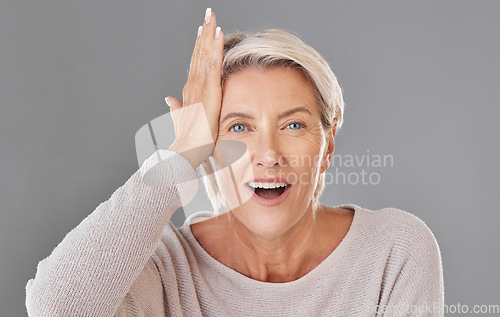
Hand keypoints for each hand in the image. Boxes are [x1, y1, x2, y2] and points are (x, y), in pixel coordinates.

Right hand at [166, 8, 223, 168]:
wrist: (187, 148)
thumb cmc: (189, 138)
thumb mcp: (183, 119)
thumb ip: (176, 107)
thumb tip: (168, 99)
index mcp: (190, 91)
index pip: (195, 63)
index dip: (199, 45)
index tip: (202, 30)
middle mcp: (192, 84)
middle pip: (199, 52)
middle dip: (204, 31)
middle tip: (208, 13)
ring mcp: (199, 85)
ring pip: (204, 53)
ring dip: (208, 32)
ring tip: (211, 15)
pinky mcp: (208, 89)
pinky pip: (212, 63)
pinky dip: (215, 46)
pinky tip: (218, 32)